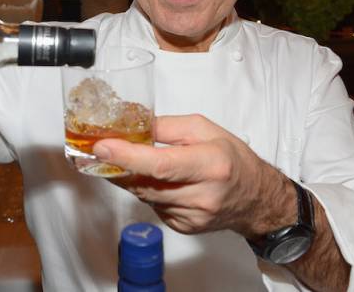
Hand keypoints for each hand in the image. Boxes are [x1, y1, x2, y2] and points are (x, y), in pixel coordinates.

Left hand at [92, 114, 295, 237]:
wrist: (256, 199)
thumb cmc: (233, 159)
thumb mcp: (204, 129)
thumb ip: (166, 127)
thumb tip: (132, 125)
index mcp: (210, 165)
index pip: (160, 165)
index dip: (127, 157)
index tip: (102, 147)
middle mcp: (201, 195)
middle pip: (146, 183)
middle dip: (117, 167)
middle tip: (96, 151)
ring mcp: (192, 216)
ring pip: (145, 196)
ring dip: (129, 178)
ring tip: (124, 161)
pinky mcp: (183, 227)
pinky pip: (152, 206)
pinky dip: (146, 190)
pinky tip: (153, 179)